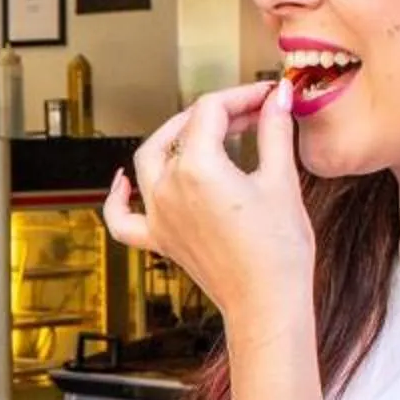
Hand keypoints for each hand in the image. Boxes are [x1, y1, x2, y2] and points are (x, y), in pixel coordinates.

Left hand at [102, 79, 313, 325]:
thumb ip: (274, 131)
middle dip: (216, 113)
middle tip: (252, 112)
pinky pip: (123, 217)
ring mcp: (159, 215)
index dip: (242, 96)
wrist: (267, 303)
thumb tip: (278, 97)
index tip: (268, 96)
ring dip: (173, 138)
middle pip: (181, 129)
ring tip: (204, 129)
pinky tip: (123, 181)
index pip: (211, 110)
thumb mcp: (281, 181)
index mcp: (197, 168)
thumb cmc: (278, 251)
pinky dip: (118, 197)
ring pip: (148, 161)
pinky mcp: (159, 240)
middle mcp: (167, 189)